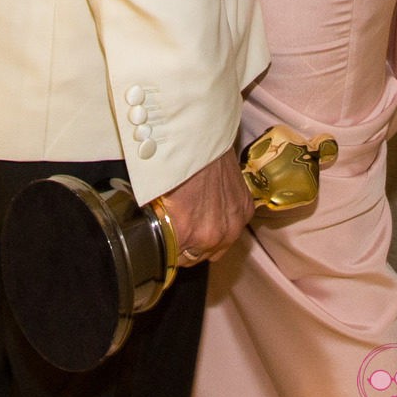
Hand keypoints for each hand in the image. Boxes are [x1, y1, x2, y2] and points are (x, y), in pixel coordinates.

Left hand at [155, 148, 253, 264]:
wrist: (200, 135)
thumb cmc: (176, 160)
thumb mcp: (155, 195)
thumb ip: (158, 222)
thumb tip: (150, 232)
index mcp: (188, 233)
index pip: (177, 261)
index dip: (171, 250)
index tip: (167, 240)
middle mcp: (215, 235)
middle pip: (198, 257)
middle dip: (189, 246)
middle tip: (181, 227)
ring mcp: (234, 223)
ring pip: (219, 246)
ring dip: (209, 238)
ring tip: (199, 218)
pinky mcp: (245, 210)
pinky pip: (234, 229)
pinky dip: (225, 222)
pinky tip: (214, 207)